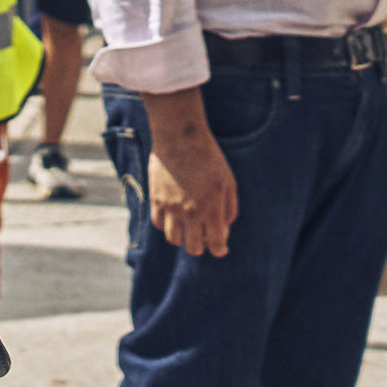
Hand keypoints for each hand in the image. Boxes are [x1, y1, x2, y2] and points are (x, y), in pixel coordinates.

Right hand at [140, 90, 239, 257]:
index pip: (216, 243)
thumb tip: (224, 229)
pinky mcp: (156, 200)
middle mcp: (190, 212)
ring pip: (174, 240)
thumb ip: (230, 208)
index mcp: (212, 207)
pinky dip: (167, 225)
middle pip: (194, 248)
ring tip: (188, 226)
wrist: (180, 137)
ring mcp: (171, 207)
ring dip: (183, 237)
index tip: (220, 247)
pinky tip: (174, 215)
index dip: (220, 249)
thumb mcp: (229, 181)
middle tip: (204, 236)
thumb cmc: (209, 157)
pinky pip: (159, 224)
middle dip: (202, 245)